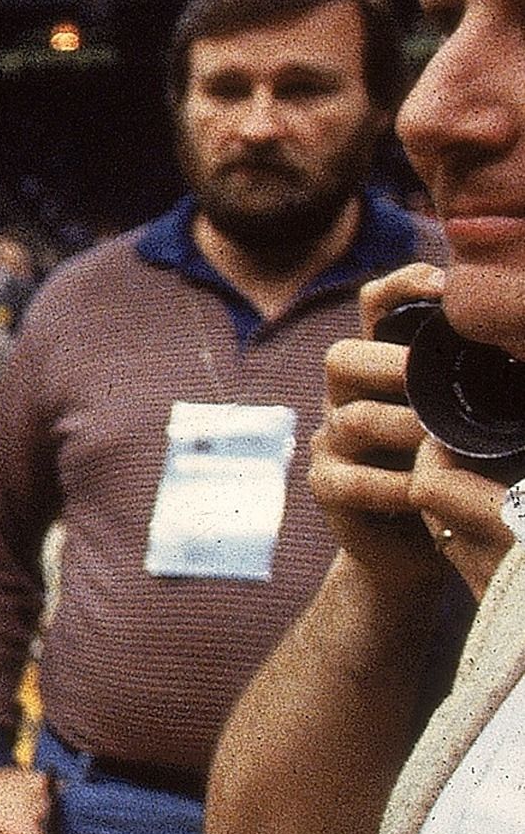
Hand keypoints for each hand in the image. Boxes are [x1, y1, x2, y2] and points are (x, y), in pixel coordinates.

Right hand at [315, 263, 511, 603]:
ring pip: (352, 418)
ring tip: (439, 439)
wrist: (419, 548)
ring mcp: (332, 442)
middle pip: (341, 357)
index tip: (449, 285)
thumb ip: (481, 381)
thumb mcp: (474, 417)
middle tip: (431, 375)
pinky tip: (425, 492)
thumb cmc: (460, 471)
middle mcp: (348, 396)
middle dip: (390, 362)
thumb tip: (524, 339)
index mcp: (386, 366)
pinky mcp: (327, 487)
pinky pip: (352, 480)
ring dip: (402, 427)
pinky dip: (393, 486)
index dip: (404, 286)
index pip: (377, 305)